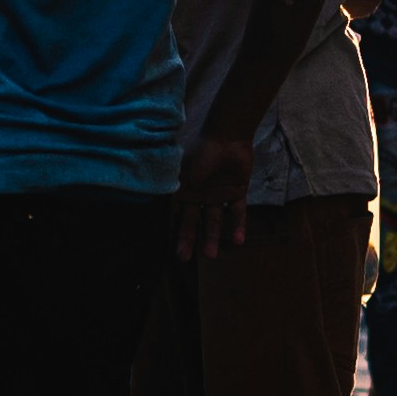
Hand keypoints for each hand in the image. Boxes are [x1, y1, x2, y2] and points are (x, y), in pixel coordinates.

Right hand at [174, 129, 254, 257]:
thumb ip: (174, 190)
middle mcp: (201, 196)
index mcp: (186, 191)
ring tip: (211, 255)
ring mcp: (219, 194)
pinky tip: (238, 241)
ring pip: (214, 220)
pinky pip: (237, 211)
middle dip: (190, 240)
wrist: (227, 136)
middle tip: (185, 259)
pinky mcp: (237, 192)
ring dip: (212, 237)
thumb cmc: (201, 153)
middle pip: (194, 222)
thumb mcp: (183, 173)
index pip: (179, 216)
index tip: (173, 250)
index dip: (176, 232)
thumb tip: (158, 206)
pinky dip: (238, 225)